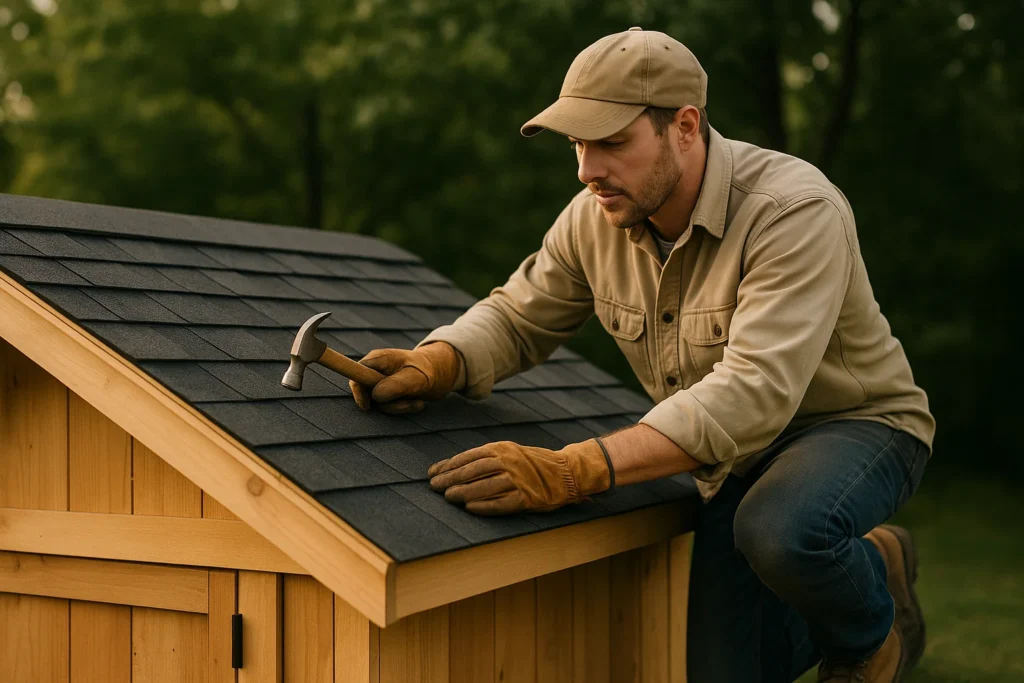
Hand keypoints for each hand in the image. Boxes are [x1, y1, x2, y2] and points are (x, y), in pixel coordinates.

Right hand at [349, 342, 461, 413]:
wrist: (440, 373)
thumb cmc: (428, 370)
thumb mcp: (416, 377)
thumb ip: (397, 385)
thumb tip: (376, 396)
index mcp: (378, 360)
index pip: (355, 375)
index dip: (358, 392)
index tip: (367, 406)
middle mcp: (376, 372)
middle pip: (368, 395)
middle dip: (389, 405)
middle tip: (410, 403)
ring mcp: (381, 384)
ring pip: (380, 405)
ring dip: (401, 407)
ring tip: (417, 401)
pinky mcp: (388, 394)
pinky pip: (390, 408)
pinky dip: (404, 408)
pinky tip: (417, 402)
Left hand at [427, 439, 612, 514]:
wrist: (566, 471)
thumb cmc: (532, 463)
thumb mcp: (509, 452)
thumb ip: (486, 458)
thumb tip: (453, 467)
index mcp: (502, 449)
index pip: (469, 456)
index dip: (448, 465)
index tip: (432, 473)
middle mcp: (509, 462)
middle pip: (473, 470)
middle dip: (450, 478)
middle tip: (433, 487)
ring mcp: (519, 480)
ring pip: (485, 486)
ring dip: (464, 492)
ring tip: (448, 497)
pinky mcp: (527, 498)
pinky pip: (502, 503)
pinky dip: (485, 506)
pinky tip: (470, 508)